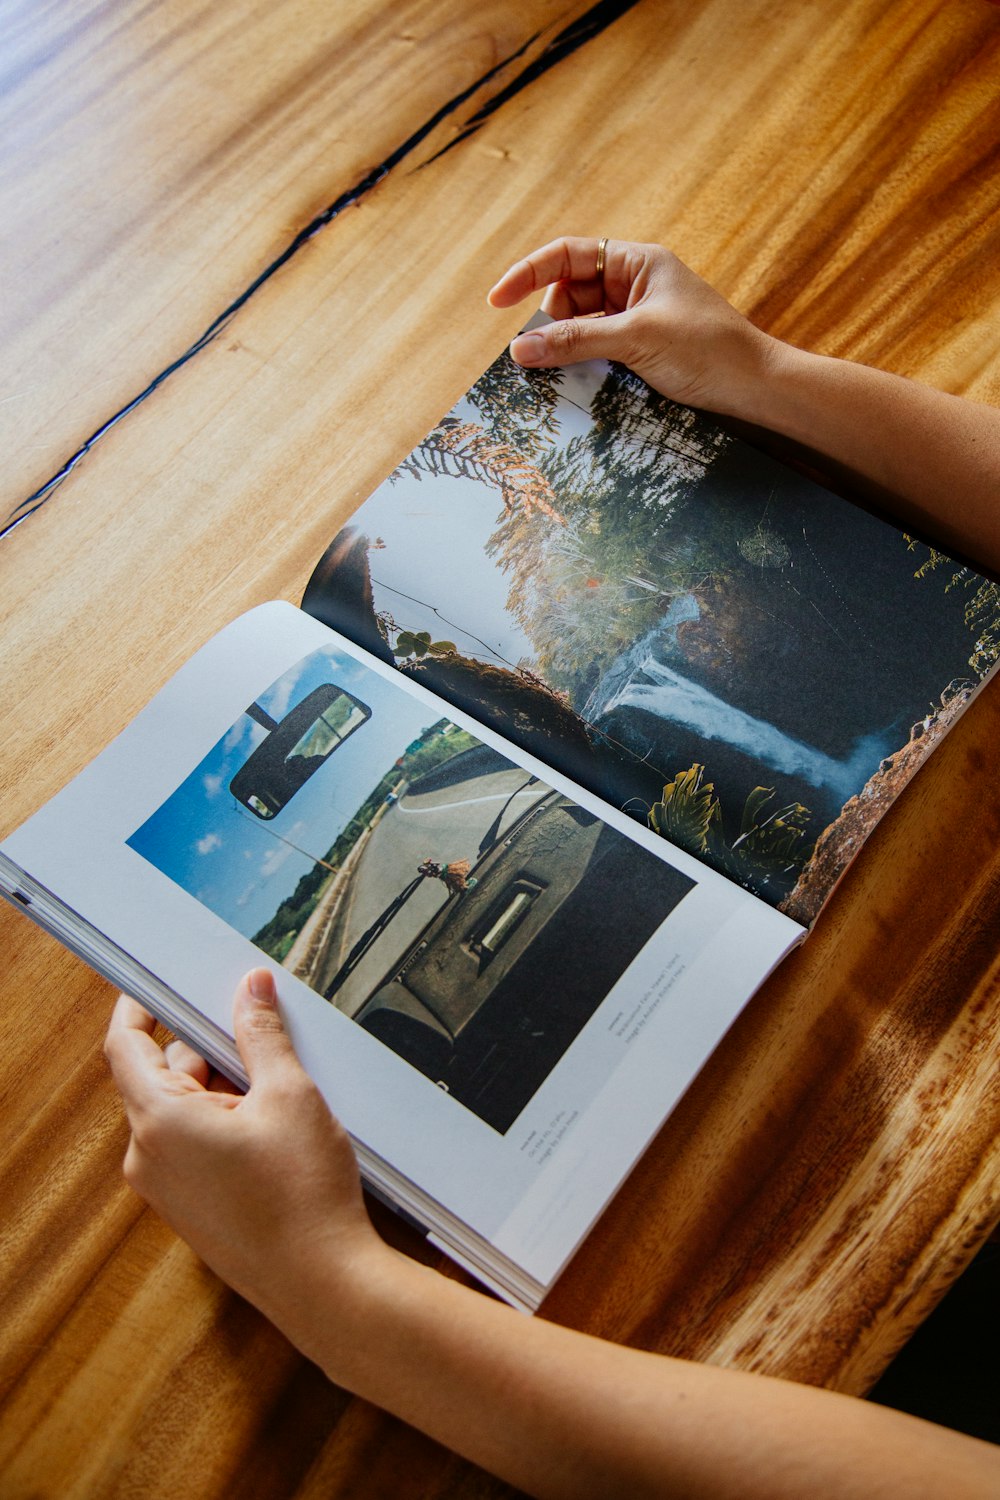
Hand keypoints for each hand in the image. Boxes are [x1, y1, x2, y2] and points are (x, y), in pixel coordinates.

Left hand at [104, 969, 390, 1347]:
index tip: (157, 987)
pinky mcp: (188, 1207)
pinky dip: (223, 1124)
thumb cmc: (302, 1200)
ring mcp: (166, 1187)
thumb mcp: (289, 1094)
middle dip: (207, 1050)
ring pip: (181, 1111)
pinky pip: (192, 1145)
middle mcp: (149, 1157)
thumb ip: (262, 1034)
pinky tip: (271, 1130)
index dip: (140, 1008)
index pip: (126, 1046)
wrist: (322, 1281)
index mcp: (159, 1123)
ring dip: (220, 1090)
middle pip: (162, 1076)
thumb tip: (251, 991)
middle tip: (257, 1037)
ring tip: (277, 1096)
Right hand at [487, 236, 781, 418]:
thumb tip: (521, 349)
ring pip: (580, 325)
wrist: (757, 387)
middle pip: (569, 293)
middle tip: (536, 355)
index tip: (497, 302)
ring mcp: (637, 317)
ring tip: (556, 374)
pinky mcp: (641, 349)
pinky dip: (582, 363)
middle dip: (548, 321)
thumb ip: (577, 341)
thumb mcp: (637, 340)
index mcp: (637, 262)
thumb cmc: (709, 350)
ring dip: (564, 346)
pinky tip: (576, 382)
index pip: (567, 255)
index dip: (528, 274)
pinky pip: (597, 349)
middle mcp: (634, 283)